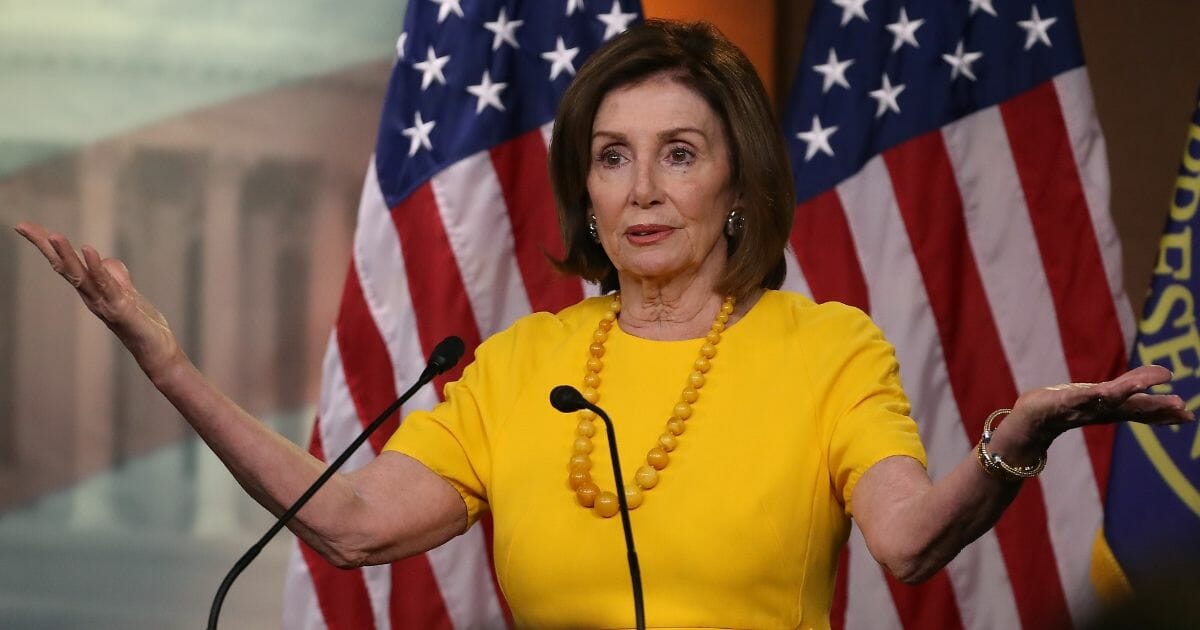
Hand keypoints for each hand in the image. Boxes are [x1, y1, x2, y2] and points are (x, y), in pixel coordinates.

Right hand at [14, 221, 183, 377]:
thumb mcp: (127, 292)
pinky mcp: (120, 307)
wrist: (154, 349)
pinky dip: (95, 266)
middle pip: (63, 266)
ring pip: (79, 275)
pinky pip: (105, 283)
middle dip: (43, 245)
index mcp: (90, 289)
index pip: (64, 263)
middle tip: (22, 226)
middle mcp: (90, 295)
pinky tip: (88, 250)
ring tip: (52, 234)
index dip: (45, 245)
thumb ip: (115, 275)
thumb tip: (104, 259)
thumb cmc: (140, 322)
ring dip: (66, 255)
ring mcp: (103, 301)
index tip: (23, 226)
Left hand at [1007, 365, 1194, 450]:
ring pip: (1112, 400)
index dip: (1163, 412)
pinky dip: (1095, 394)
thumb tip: (1139, 387)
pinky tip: (1110, 389)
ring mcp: (1082, 407)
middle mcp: (1100, 410)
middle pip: (1132, 408)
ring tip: (1151, 386)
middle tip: (1184, 409)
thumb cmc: (1059, 409)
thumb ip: (1119, 395)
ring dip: (1132, 395)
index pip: (1141, 410)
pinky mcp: (1062, 403)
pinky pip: (1082, 397)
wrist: (1027, 423)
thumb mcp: (1094, 401)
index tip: (1188, 415)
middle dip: (1157, 408)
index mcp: (1109, 410)